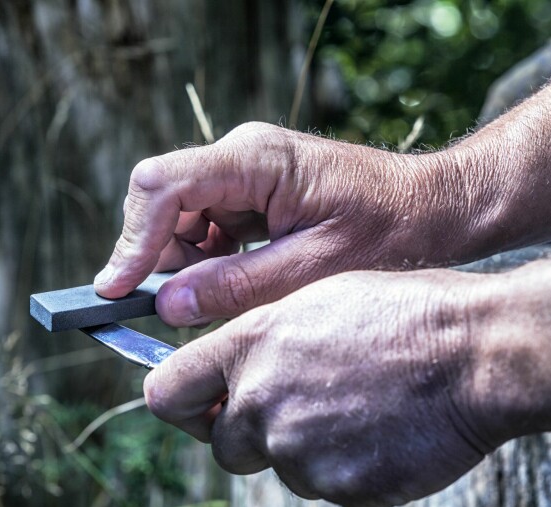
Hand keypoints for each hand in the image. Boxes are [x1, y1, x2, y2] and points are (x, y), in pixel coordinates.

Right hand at [94, 122, 491, 326]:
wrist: (432, 209)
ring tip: (220, 297)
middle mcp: (241, 155)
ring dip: (182, 262)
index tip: (118, 291)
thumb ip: (238, 287)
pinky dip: (203, 259)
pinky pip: (202, 222)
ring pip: (176, 214)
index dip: (133, 240)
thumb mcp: (313, 270)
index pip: (163, 186)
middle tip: (176, 308)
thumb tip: (168, 306)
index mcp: (256, 160)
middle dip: (157, 256)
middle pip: (161, 199)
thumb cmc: (390, 233)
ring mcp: (243, 170)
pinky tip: (234, 282)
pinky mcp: (249, 189)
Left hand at [144, 268, 497, 506]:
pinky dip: (348, 469)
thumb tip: (226, 373)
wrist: (477, 352)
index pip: (167, 393)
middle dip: (249, 433)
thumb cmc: (401, 314)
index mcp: (248, 347)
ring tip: (357, 406)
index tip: (200, 404)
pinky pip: (329, 488)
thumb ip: (256, 339)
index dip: (183, 402)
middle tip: (298, 404)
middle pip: (223, 446)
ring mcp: (302, 453)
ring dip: (306, 448)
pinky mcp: (344, 490)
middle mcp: (262, 404)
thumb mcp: (313, 297)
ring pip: (281, 469)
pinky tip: (381, 431)